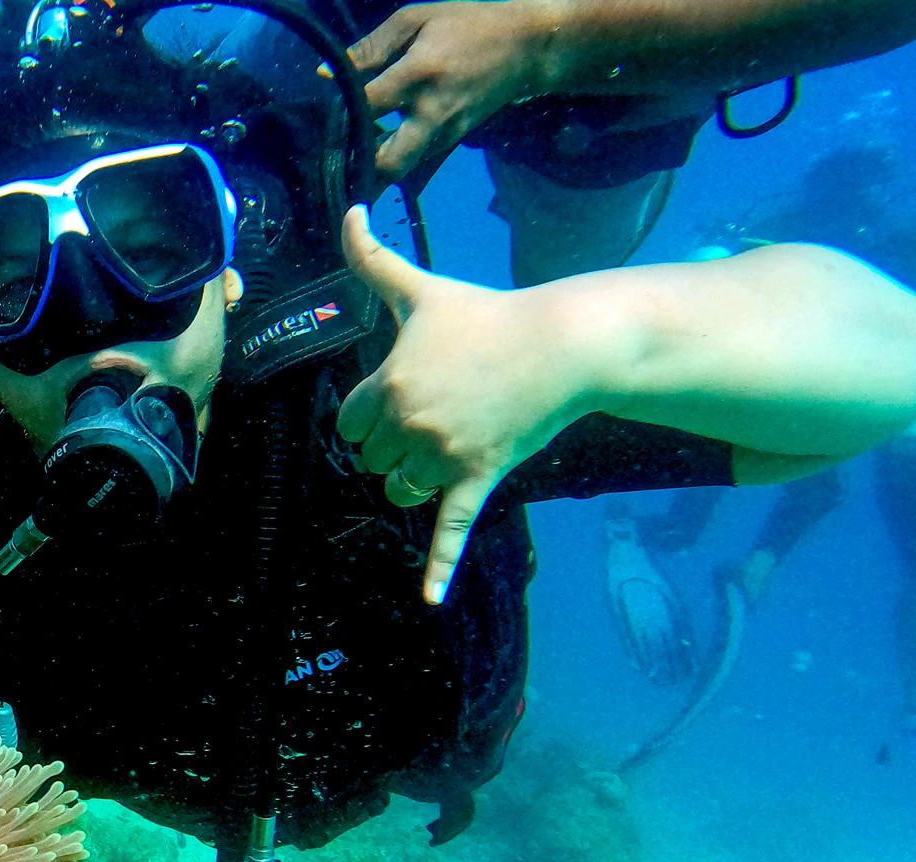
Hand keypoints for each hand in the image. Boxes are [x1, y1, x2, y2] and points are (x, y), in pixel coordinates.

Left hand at [336, 205, 596, 603]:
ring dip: (412, 479)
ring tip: (446, 446)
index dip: (372, 416)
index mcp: (388, 385)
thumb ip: (375, 257)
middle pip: (372, 462)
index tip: (402, 397)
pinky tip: (426, 599)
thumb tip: (351, 207)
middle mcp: (411, 424)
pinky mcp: (478, 479)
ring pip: (399, 491)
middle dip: (392, 446)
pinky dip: (437, 566)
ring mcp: (444, 456)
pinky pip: (450, 529)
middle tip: (433, 416)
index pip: (350, 426)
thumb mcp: (422, 288)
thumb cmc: (488, 314)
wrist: (564, 343)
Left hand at [349, 0, 549, 179]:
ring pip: (402, 170)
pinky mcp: (453, 141)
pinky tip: (380, 147)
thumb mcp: (416, 20)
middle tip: (340, 154)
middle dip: (359, 165)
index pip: (368, 106)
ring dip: (374, 167)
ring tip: (355, 154)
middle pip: (387, 162)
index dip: (343, 113)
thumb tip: (326, 75)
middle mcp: (432, 112)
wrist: (526, 46)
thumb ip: (370, 48)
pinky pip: (416, 160)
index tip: (331, 109)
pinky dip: (395, 158)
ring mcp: (445, 132)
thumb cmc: (467, 24)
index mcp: (418, 74)